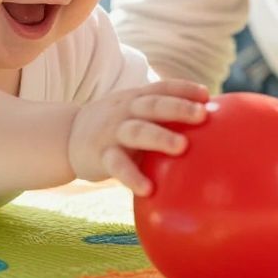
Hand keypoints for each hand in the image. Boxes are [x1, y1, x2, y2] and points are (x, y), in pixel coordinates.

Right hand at [68, 79, 208, 196]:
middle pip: (152, 105)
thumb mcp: (134, 114)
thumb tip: (210, 132)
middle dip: (177, 107)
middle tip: (201, 115)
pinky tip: (148, 189)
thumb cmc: (115, 127)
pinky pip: (117, 165)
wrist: (67, 136)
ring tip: (181, 147)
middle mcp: (125, 110)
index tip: (206, 95)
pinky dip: (132, 176)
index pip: (161, 88)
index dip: (183, 89)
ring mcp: (112, 132)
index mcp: (136, 98)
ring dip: (159, 137)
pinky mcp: (101, 155)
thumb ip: (162, 119)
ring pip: (137, 131)